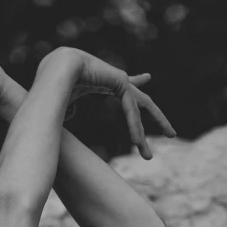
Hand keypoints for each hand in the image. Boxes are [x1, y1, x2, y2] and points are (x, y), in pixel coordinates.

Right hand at [42, 47, 176, 159]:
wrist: (56, 69)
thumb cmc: (54, 85)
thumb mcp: (65, 102)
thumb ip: (69, 109)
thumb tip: (68, 115)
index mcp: (103, 81)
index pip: (125, 85)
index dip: (137, 82)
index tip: (147, 77)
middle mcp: (115, 78)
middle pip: (141, 101)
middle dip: (157, 118)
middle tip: (172, 134)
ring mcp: (120, 79)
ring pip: (141, 108)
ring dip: (143, 134)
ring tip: (148, 157)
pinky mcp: (121, 81)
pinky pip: (131, 110)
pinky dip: (133, 127)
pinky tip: (136, 143)